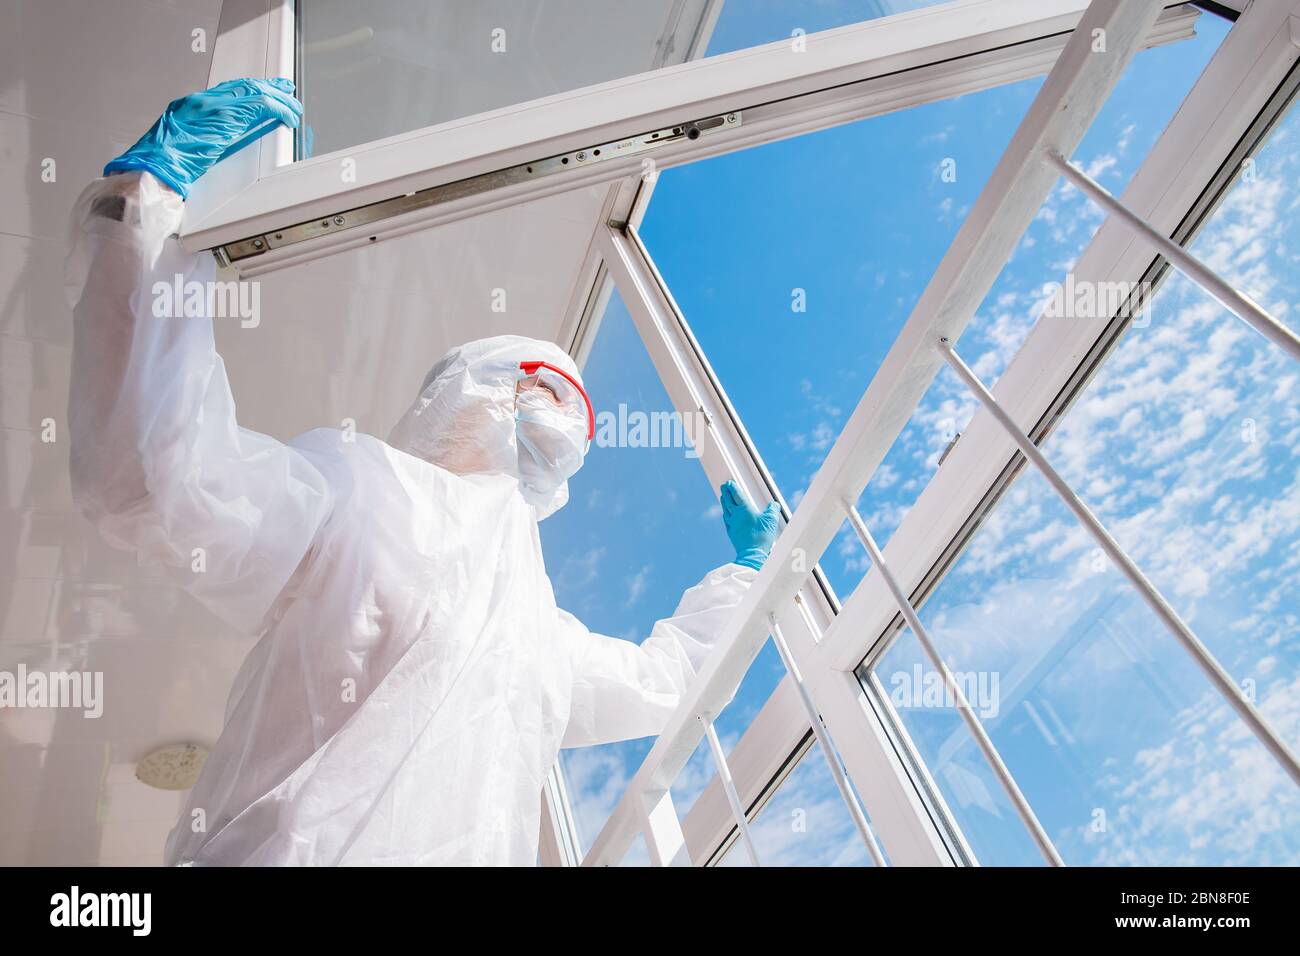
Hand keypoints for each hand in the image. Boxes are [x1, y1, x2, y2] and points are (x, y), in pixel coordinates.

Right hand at [104, 78, 302, 198]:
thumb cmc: (160, 166)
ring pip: (254, 93)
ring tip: (293, 107)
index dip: (249, 91)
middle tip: (285, 91)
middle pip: (242, 87)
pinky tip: (288, 116)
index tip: (264, 92)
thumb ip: (201, 139)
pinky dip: (277, 110)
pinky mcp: (223, 119)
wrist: (151, 169)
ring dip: (278, 100)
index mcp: (188, 106)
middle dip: (267, 88)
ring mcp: (212, 107)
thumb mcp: (182, 146)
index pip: (226, 92)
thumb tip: (215, 145)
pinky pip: (259, 106)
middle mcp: (200, 100)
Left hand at [719, 480, 780, 571]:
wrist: (752, 553)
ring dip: (724, 502)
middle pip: (728, 500)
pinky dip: (725, 514)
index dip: (733, 487)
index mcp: (744, 509)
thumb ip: (773, 510)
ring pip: (725, 509)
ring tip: (723, 497)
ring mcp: (732, 524)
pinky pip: (726, 520)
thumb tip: (774, 504)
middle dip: (726, 492)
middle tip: (724, 486)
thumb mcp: (771, 520)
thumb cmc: (761, 536)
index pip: (737, 495)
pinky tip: (726, 514)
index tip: (729, 482)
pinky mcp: (731, 532)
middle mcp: (735, 515)